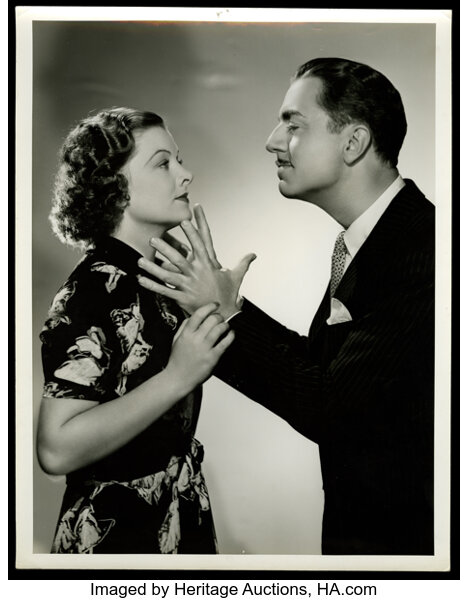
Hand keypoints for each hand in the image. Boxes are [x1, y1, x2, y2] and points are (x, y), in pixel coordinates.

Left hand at [138, 205, 255, 319]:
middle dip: (166, 249)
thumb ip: (243, 263)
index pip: (199, 244)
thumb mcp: (236, 277)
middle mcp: (197, 274)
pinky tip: (140, 280)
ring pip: (168, 275)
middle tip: (153, 239)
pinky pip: (164, 291)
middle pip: (179, 259)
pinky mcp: (182, 298)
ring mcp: (188, 286)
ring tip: (140, 260)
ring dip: (153, 268)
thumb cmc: (229, 296)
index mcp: (208, 265)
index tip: (185, 219)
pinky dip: (152, 286)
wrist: (224, 317)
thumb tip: (253, 254)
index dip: (193, 231)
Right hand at [166, 303, 234, 392]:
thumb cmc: (177, 360)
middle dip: (219, 316)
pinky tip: (231, 334)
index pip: (199, 314)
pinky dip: (230, 336)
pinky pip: (225, 343)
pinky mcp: (212, 357)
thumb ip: (184, 327)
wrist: (178, 379)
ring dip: (225, 325)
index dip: (209, 307)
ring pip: (219, 329)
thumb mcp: (176, 340)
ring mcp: (204, 348)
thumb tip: (193, 316)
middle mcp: (195, 339)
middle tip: (220, 318)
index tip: (215, 305)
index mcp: (186, 334)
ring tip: (226, 326)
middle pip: (211, 320)